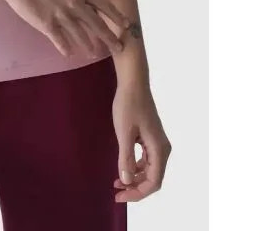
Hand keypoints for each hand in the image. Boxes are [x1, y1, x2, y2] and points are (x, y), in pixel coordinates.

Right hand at [0, 0, 132, 57]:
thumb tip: (86, 1)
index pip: (105, 5)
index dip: (117, 16)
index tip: (126, 25)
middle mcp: (75, 3)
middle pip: (97, 24)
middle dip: (109, 38)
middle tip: (118, 48)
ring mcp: (62, 15)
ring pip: (81, 36)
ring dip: (89, 46)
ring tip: (93, 54)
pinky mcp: (47, 25)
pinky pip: (61, 41)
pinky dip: (66, 48)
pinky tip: (69, 53)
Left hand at [112, 82, 171, 201]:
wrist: (133, 83)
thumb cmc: (128, 105)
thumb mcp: (124, 133)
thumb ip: (125, 158)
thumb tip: (126, 181)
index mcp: (159, 149)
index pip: (153, 182)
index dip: (137, 193)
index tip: (119, 196)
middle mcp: (162, 148)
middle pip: (153, 178)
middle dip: (135, 188)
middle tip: (116, 192)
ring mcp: (157, 143)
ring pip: (149, 170)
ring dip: (135, 178)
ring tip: (116, 183)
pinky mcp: (151, 138)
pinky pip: (146, 160)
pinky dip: (135, 167)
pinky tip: (123, 168)